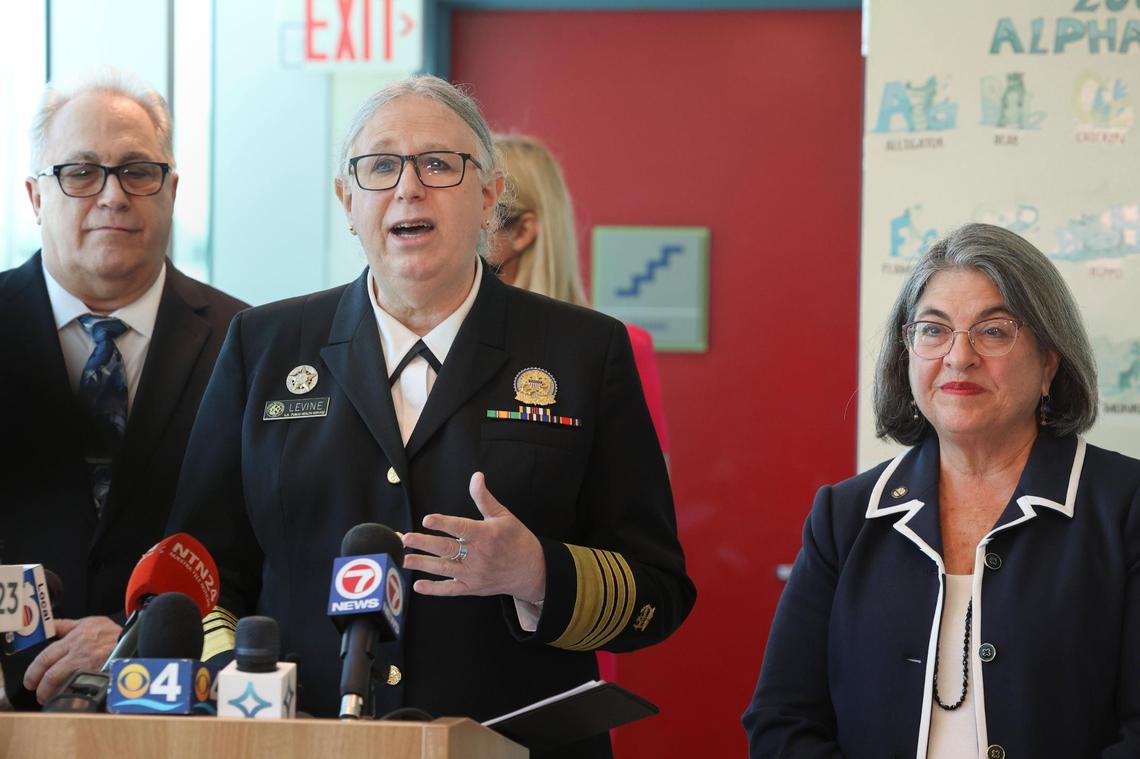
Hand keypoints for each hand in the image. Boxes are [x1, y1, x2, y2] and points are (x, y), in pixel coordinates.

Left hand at [23, 616, 120, 703]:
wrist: (133, 640)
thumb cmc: (110, 632)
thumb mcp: (88, 622)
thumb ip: (65, 625)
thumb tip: (48, 625)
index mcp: (72, 640)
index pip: (45, 658)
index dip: (33, 672)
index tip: (30, 680)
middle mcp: (78, 654)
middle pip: (50, 675)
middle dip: (41, 687)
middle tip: (38, 693)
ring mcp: (88, 667)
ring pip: (62, 685)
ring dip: (52, 694)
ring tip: (49, 698)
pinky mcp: (98, 676)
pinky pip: (79, 688)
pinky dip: (70, 694)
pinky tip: (67, 697)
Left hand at [403, 472, 546, 602]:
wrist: (532, 570)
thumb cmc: (517, 540)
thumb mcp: (503, 515)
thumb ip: (484, 498)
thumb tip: (476, 476)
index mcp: (486, 535)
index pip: (461, 527)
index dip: (444, 523)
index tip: (427, 519)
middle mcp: (479, 555)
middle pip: (447, 549)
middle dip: (425, 544)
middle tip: (407, 539)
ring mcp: (475, 574)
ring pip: (444, 569)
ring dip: (423, 564)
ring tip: (405, 560)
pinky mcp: (473, 588)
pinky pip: (450, 590)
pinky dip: (434, 589)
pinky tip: (418, 585)